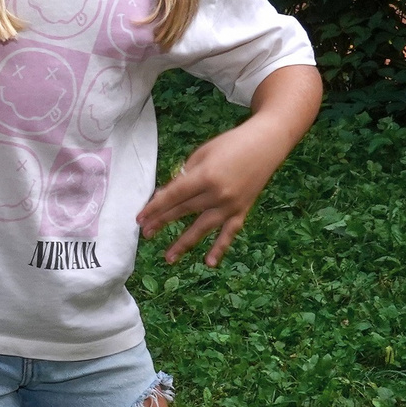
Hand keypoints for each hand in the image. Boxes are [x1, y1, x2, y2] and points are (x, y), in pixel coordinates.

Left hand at [137, 120, 290, 266]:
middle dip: (162, 222)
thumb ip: (184, 176)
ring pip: (203, 227)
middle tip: (145, 234)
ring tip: (168, 257)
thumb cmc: (230, 144)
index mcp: (205, 177)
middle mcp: (217, 194)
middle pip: (184, 211)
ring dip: (184, 243)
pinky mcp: (243, 210)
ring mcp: (231, 205)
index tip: (139, 218)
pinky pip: (229, 232)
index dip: (154, 208)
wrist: (266, 143)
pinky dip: (220, 248)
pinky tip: (209, 262)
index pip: (173, 196)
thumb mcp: (202, 154)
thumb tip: (166, 194)